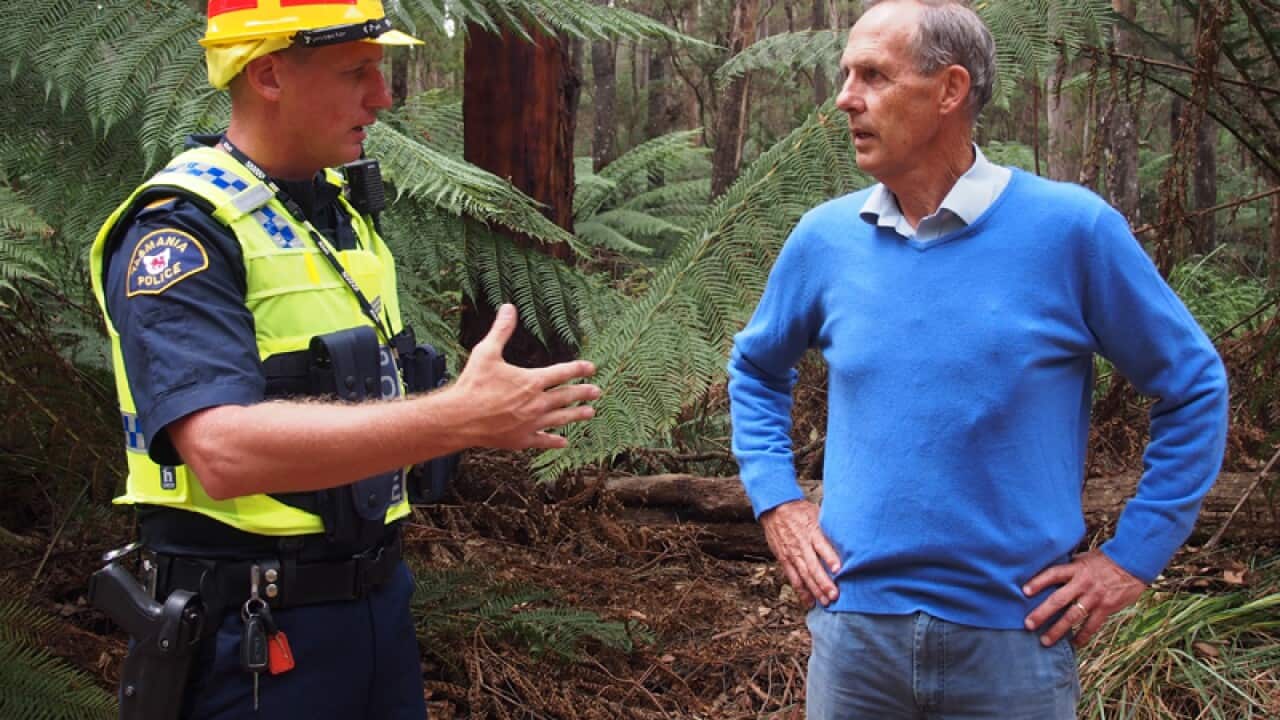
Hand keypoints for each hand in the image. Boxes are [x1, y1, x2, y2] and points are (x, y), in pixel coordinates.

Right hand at [451, 304, 599, 449]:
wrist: (460, 418)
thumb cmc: (472, 384)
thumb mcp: (486, 352)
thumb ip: (501, 330)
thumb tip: (509, 308)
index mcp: (531, 381)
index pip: (562, 373)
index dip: (578, 369)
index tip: (591, 367)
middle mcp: (536, 403)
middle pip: (566, 396)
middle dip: (583, 393)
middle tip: (596, 391)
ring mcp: (530, 423)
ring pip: (560, 419)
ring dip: (576, 415)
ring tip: (590, 412)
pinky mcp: (521, 440)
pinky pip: (543, 440)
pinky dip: (555, 441)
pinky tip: (564, 442)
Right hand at [759, 500, 840, 608]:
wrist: (775, 508)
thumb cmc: (800, 510)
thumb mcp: (817, 513)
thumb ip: (829, 528)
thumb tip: (849, 536)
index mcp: (811, 531)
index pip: (821, 546)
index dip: (830, 558)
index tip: (839, 570)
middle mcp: (801, 545)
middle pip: (813, 566)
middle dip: (824, 582)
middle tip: (835, 595)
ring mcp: (792, 554)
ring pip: (804, 575)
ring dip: (815, 590)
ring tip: (825, 602)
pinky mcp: (785, 559)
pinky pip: (793, 578)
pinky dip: (801, 591)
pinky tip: (809, 601)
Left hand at [1022, 550, 1146, 646]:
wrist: (1133, 563)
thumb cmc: (1106, 559)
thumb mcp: (1084, 558)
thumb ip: (1068, 566)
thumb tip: (1049, 570)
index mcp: (1076, 569)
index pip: (1053, 574)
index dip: (1038, 582)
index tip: (1024, 591)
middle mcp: (1083, 583)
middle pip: (1058, 600)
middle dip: (1042, 613)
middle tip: (1028, 624)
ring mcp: (1094, 597)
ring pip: (1073, 617)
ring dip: (1058, 630)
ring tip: (1045, 641)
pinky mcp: (1106, 607)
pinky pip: (1092, 625)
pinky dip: (1083, 636)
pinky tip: (1074, 644)